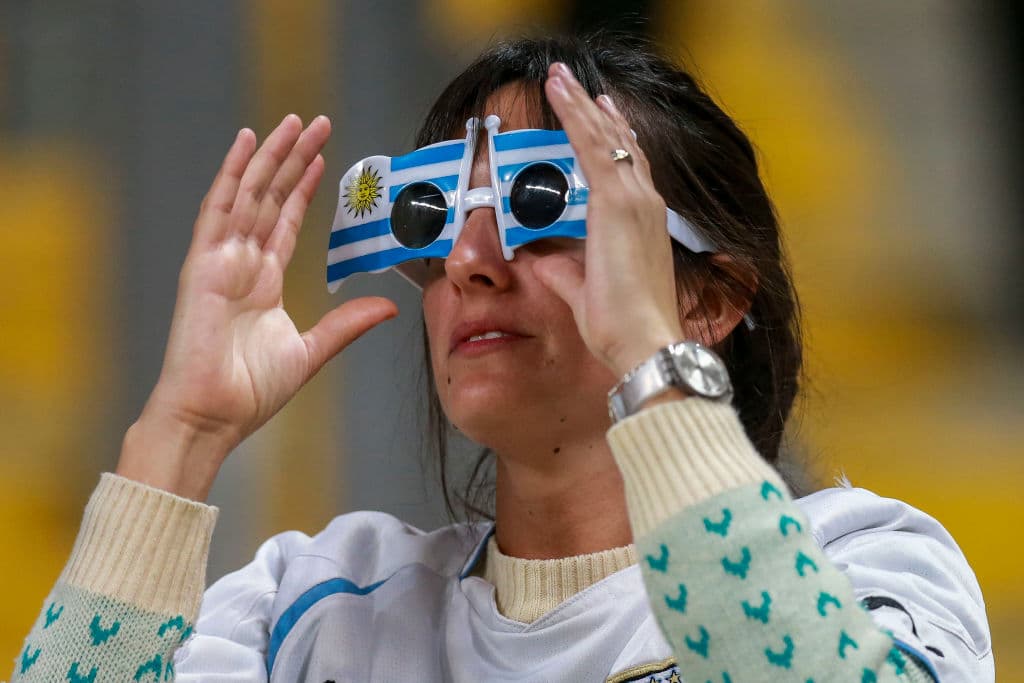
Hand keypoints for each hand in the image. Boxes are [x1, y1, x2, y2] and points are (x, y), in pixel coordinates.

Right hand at [117, 115, 396, 498]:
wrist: (212, 415)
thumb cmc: (249, 392)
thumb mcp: (311, 351)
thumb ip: (346, 323)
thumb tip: (388, 306)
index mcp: (263, 282)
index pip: (286, 221)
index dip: (304, 188)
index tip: (324, 159)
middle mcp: (242, 263)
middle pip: (271, 198)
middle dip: (293, 160)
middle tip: (317, 124)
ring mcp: (221, 260)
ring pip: (250, 193)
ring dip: (271, 157)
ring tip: (294, 123)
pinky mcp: (203, 263)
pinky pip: (219, 208)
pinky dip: (232, 173)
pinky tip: (247, 143)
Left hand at [534, 63, 684, 377]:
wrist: (643, 341)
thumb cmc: (621, 325)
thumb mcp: (580, 288)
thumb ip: (560, 267)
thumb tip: (535, 253)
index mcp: (641, 224)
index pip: (626, 168)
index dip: (611, 137)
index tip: (599, 113)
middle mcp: (644, 205)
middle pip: (617, 143)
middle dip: (594, 111)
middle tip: (574, 83)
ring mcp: (635, 200)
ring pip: (603, 137)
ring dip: (579, 105)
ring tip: (560, 77)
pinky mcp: (618, 203)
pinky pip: (592, 146)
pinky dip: (575, 117)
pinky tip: (559, 93)